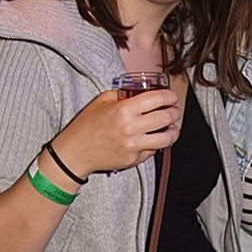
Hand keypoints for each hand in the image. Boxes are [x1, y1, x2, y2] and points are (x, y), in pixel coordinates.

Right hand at [52, 87, 179, 176]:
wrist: (76, 152)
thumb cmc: (87, 125)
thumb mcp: (102, 101)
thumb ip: (123, 94)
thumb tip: (141, 91)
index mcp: (124, 110)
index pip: (158, 99)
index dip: (170, 97)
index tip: (171, 97)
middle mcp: (131, 128)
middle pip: (166, 118)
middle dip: (175, 112)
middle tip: (174, 110)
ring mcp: (134, 146)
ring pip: (167, 139)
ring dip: (173, 131)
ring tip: (172, 127)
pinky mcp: (133, 160)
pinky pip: (153, 151)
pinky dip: (156, 144)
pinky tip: (153, 139)